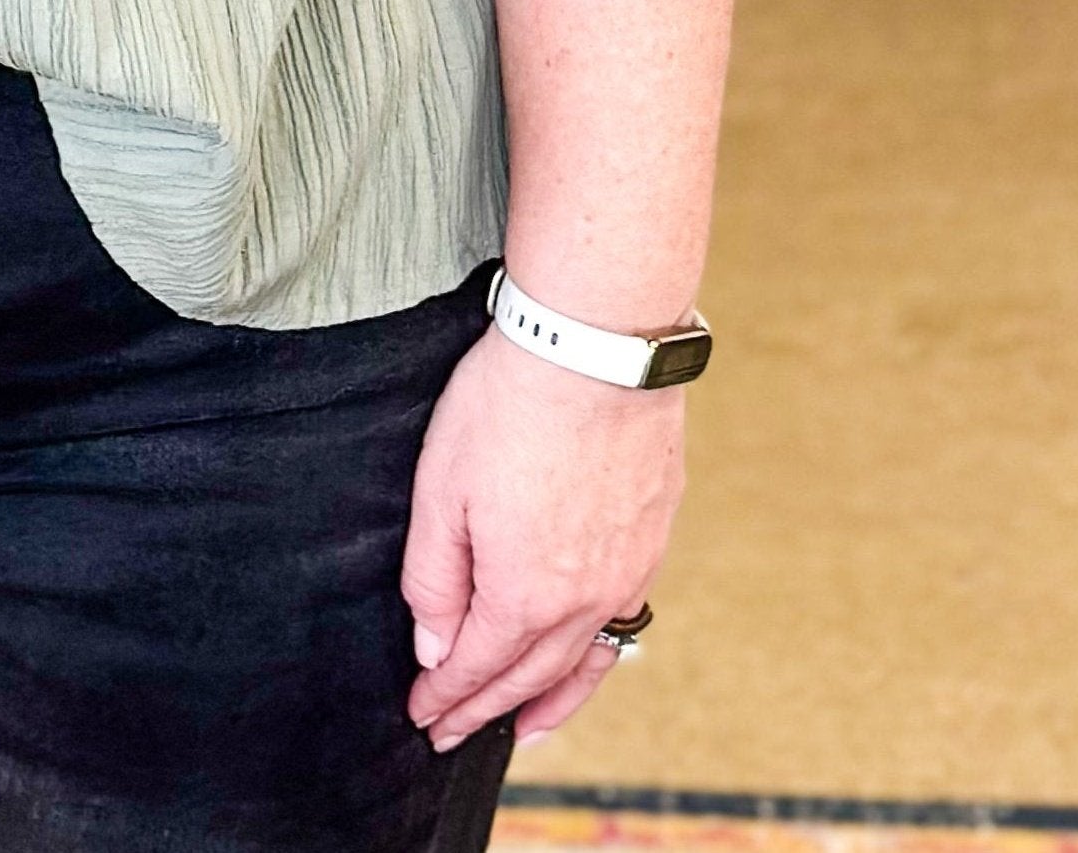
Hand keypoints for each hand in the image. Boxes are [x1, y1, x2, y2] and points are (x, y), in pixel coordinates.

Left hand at [403, 328, 685, 749]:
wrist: (597, 345)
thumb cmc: (510, 404)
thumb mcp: (441, 488)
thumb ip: (434, 578)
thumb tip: (435, 647)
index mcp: (525, 594)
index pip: (476, 669)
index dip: (445, 697)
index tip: (423, 716)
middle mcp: (584, 600)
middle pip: (528, 676)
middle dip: (485, 710)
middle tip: (454, 733)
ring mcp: (627, 572)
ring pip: (584, 662)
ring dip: (550, 703)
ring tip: (526, 731)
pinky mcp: (653, 538)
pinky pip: (622, 623)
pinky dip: (595, 657)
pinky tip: (585, 656)